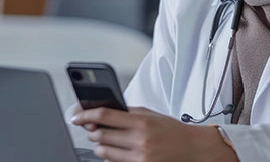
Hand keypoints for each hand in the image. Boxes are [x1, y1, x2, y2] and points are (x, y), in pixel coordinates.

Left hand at [70, 107, 237, 161]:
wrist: (193, 149)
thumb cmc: (172, 130)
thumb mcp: (150, 114)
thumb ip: (127, 112)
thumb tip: (102, 111)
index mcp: (141, 122)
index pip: (105, 115)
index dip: (86, 115)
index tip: (76, 116)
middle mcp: (139, 140)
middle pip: (100, 135)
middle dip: (93, 131)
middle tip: (93, 128)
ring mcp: (139, 157)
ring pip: (103, 151)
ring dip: (100, 145)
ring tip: (107, 140)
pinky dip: (110, 157)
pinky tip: (116, 151)